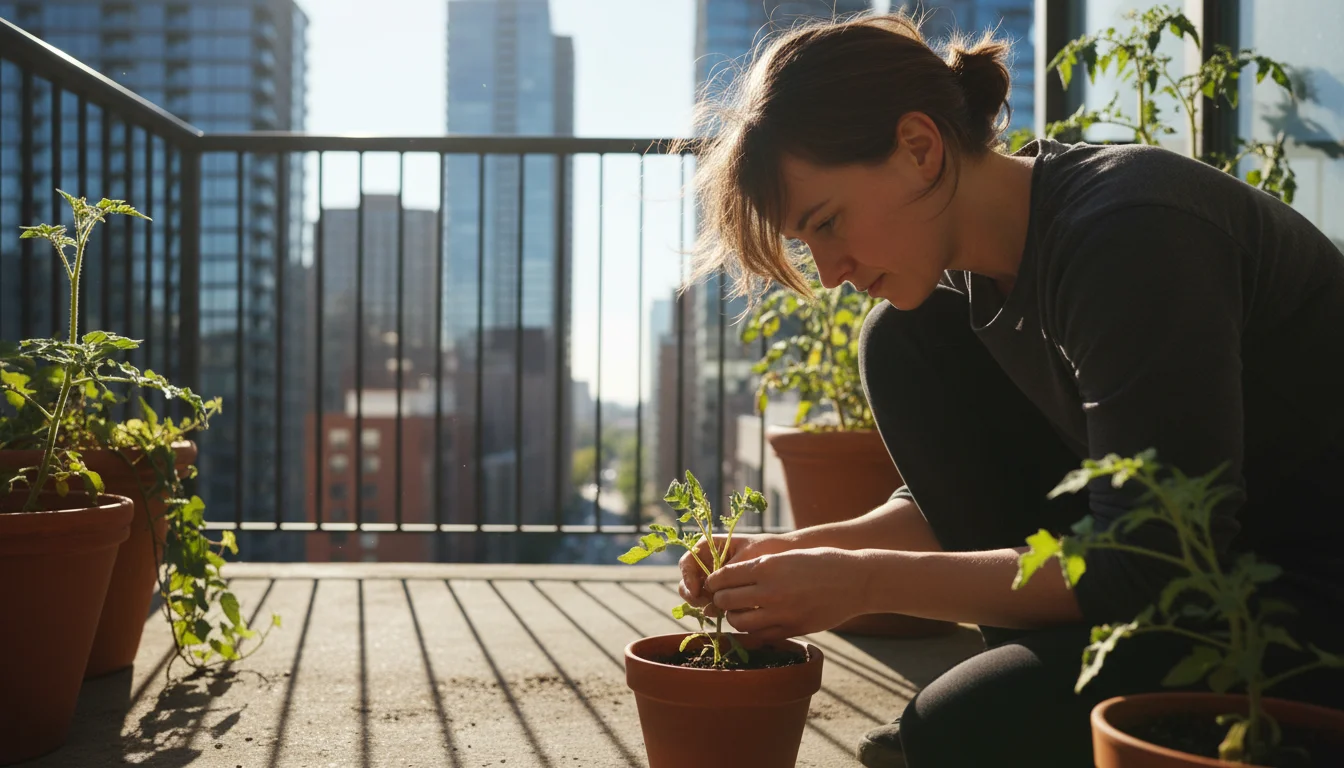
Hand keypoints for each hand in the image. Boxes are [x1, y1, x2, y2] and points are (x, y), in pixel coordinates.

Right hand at [677, 533, 790, 613]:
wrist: (786, 554)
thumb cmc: (766, 549)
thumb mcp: (746, 560)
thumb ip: (727, 578)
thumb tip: (709, 602)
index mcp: (708, 547)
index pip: (687, 562)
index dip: (687, 578)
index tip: (697, 591)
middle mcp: (707, 562)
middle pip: (688, 580)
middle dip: (692, 595)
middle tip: (705, 605)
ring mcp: (713, 577)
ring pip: (697, 594)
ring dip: (702, 604)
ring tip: (716, 610)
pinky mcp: (722, 591)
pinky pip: (711, 601)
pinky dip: (713, 608)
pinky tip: (722, 613)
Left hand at [701, 547, 870, 641]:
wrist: (857, 581)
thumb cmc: (823, 562)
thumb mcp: (788, 556)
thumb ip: (760, 568)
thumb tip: (731, 579)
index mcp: (768, 566)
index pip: (724, 576)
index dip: (714, 581)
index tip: (713, 582)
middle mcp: (771, 591)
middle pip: (726, 601)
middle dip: (720, 600)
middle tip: (722, 598)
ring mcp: (782, 613)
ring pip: (739, 623)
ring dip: (733, 618)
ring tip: (738, 611)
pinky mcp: (793, 629)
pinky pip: (760, 636)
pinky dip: (752, 631)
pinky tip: (755, 623)